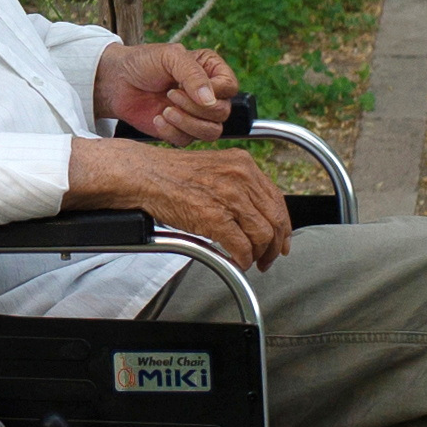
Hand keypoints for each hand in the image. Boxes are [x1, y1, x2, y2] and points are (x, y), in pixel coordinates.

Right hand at [66, 135, 291, 264]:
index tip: (281, 240)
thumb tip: (256, 213)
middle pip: (275, 218)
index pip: (276, 199)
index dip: (283, 225)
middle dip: (275, 244)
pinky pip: (242, 246)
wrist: (144, 174)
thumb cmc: (172, 175)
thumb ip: (238, 185)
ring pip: (263, 234)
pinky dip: (243, 259)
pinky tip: (237, 261)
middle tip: (268, 258)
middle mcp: (242, 177)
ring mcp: (229, 197)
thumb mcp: (215, 169)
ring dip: (259, 254)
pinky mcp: (215, 217)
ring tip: (251, 261)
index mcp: (244, 164)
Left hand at [93, 41, 240, 141]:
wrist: (115, 82)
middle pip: (223, 113)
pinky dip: (172, 133)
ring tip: (165, 110)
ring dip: (187, 123)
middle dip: (195, 108)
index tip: (186, 86)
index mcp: (210, 70)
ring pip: (211, 132)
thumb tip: (211, 100)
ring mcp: (195, 114)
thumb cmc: (142, 63)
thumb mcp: (169, 57)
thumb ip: (193, 75)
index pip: (230, 87)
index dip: (215, 91)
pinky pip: (189, 141)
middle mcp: (207, 93)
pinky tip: (157, 119)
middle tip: (170, 95)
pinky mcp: (180, 130)